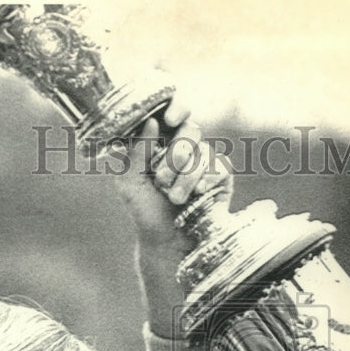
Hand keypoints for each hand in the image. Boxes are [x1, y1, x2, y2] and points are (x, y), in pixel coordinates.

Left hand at [114, 96, 233, 336]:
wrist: (167, 242)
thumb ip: (135, 152)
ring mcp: (204, 161)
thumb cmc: (145, 213)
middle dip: (176, 154)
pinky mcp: (221, 177)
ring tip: (174, 199)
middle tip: (162, 179)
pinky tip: (197, 196)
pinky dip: (204, 182)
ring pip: (203, 151)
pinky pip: (218, 167)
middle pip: (191, 129)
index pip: (172, 111)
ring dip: (185, 178)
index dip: (175, 108)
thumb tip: (151, 122)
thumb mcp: (129, 183)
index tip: (169, 119)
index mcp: (161, 141)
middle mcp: (184, 147)